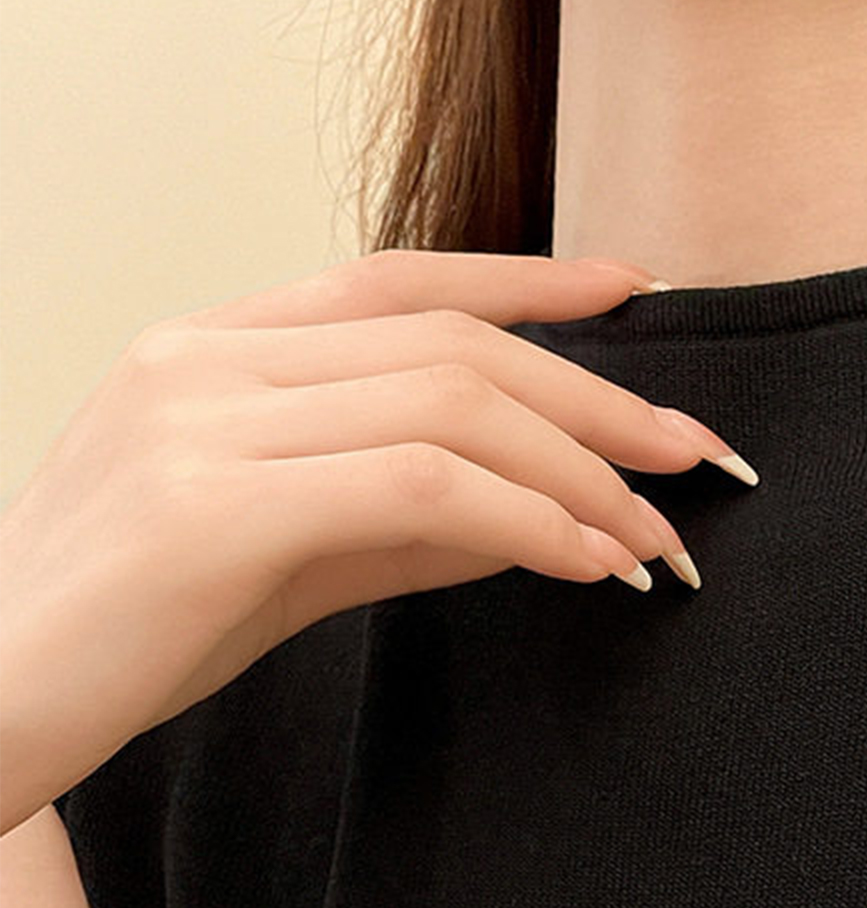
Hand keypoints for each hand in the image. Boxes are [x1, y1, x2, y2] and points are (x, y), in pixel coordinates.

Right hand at [0, 248, 748, 834]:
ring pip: (450, 406)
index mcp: (215, 347)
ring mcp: (201, 420)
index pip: (401, 281)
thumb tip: (543, 509)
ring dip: (579, 471)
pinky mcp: (211, 506)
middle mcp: (207, 358)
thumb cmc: (132, 628)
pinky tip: (590, 561)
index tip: (638, 294)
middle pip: (453, 344)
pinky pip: (419, 489)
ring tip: (654, 536)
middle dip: (596, 397)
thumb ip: (402, 516)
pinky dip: (526, 521)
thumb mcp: (284, 554)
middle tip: (693, 453)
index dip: (530, 280)